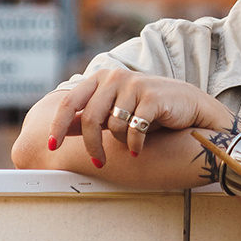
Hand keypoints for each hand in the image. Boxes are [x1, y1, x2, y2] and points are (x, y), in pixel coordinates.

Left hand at [47, 70, 230, 166]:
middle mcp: (115, 77)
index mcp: (101, 78)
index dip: (57, 125)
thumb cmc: (149, 110)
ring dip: (121, 142)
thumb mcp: (116, 112)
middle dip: (92, 146)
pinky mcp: (152, 97)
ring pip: (113, 126)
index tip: (51, 146)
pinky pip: (133, 130)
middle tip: (98, 163)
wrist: (189, 107)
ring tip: (132, 142)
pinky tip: (139, 148)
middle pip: (89, 118)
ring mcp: (134, 85)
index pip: (69, 102)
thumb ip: (89, 118)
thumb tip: (62, 129)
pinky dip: (135, 145)